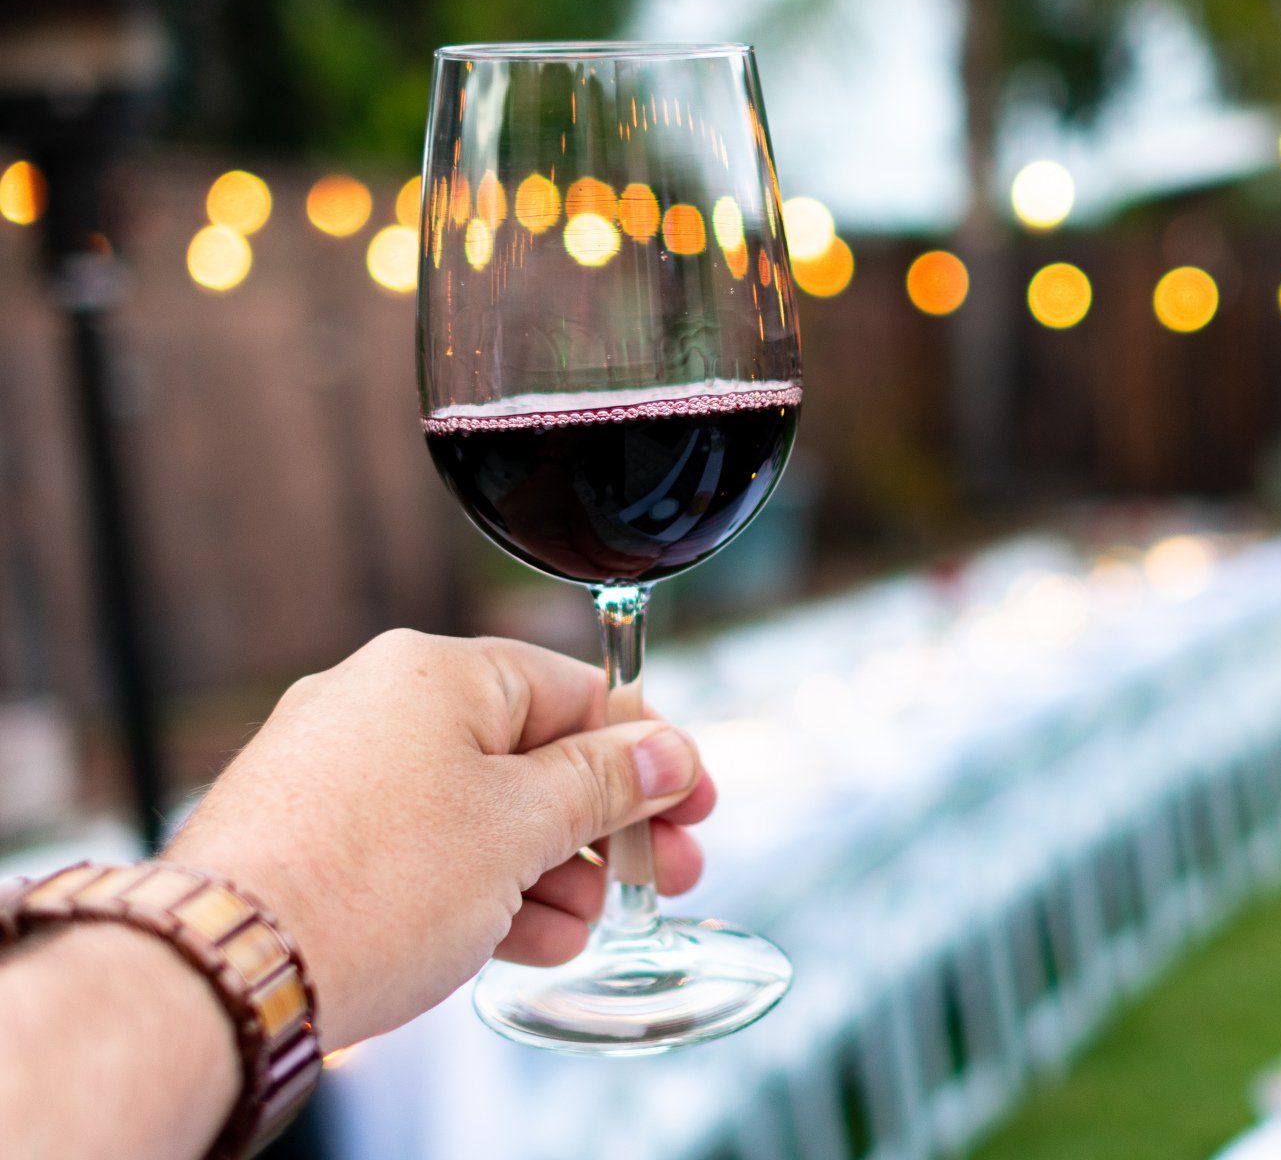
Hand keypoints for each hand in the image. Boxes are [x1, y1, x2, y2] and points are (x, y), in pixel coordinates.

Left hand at [165, 629, 711, 1050]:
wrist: (227, 972)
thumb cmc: (367, 884)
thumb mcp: (521, 828)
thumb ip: (605, 783)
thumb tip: (665, 754)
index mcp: (433, 671)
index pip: (573, 692)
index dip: (647, 753)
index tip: (691, 802)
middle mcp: (378, 704)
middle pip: (530, 756)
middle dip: (604, 827)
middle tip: (663, 875)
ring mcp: (338, 772)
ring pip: (478, 811)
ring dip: (549, 870)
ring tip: (584, 925)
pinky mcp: (312, 835)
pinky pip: (423, 847)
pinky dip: (481, 887)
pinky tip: (521, 939)